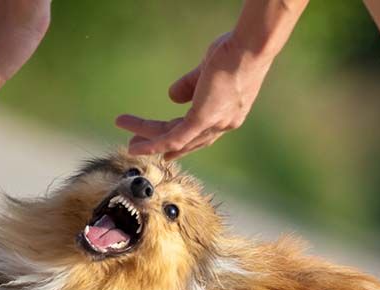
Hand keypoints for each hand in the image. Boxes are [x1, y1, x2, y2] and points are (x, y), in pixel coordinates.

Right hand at [115, 32, 274, 159]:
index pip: (201, 134)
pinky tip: (137, 146)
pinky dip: (153, 144)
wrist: (251, 47)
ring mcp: (214, 123)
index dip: (182, 144)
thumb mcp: (208, 70)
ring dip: (149, 140)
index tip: (166, 153)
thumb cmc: (236, 50)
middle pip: (185, 140)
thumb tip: (172, 96)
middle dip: (159, 144)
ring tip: (129, 143)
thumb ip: (191, 84)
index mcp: (227, 113)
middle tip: (136, 146)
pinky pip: (174, 137)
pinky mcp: (204, 118)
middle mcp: (223, 124)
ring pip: (175, 139)